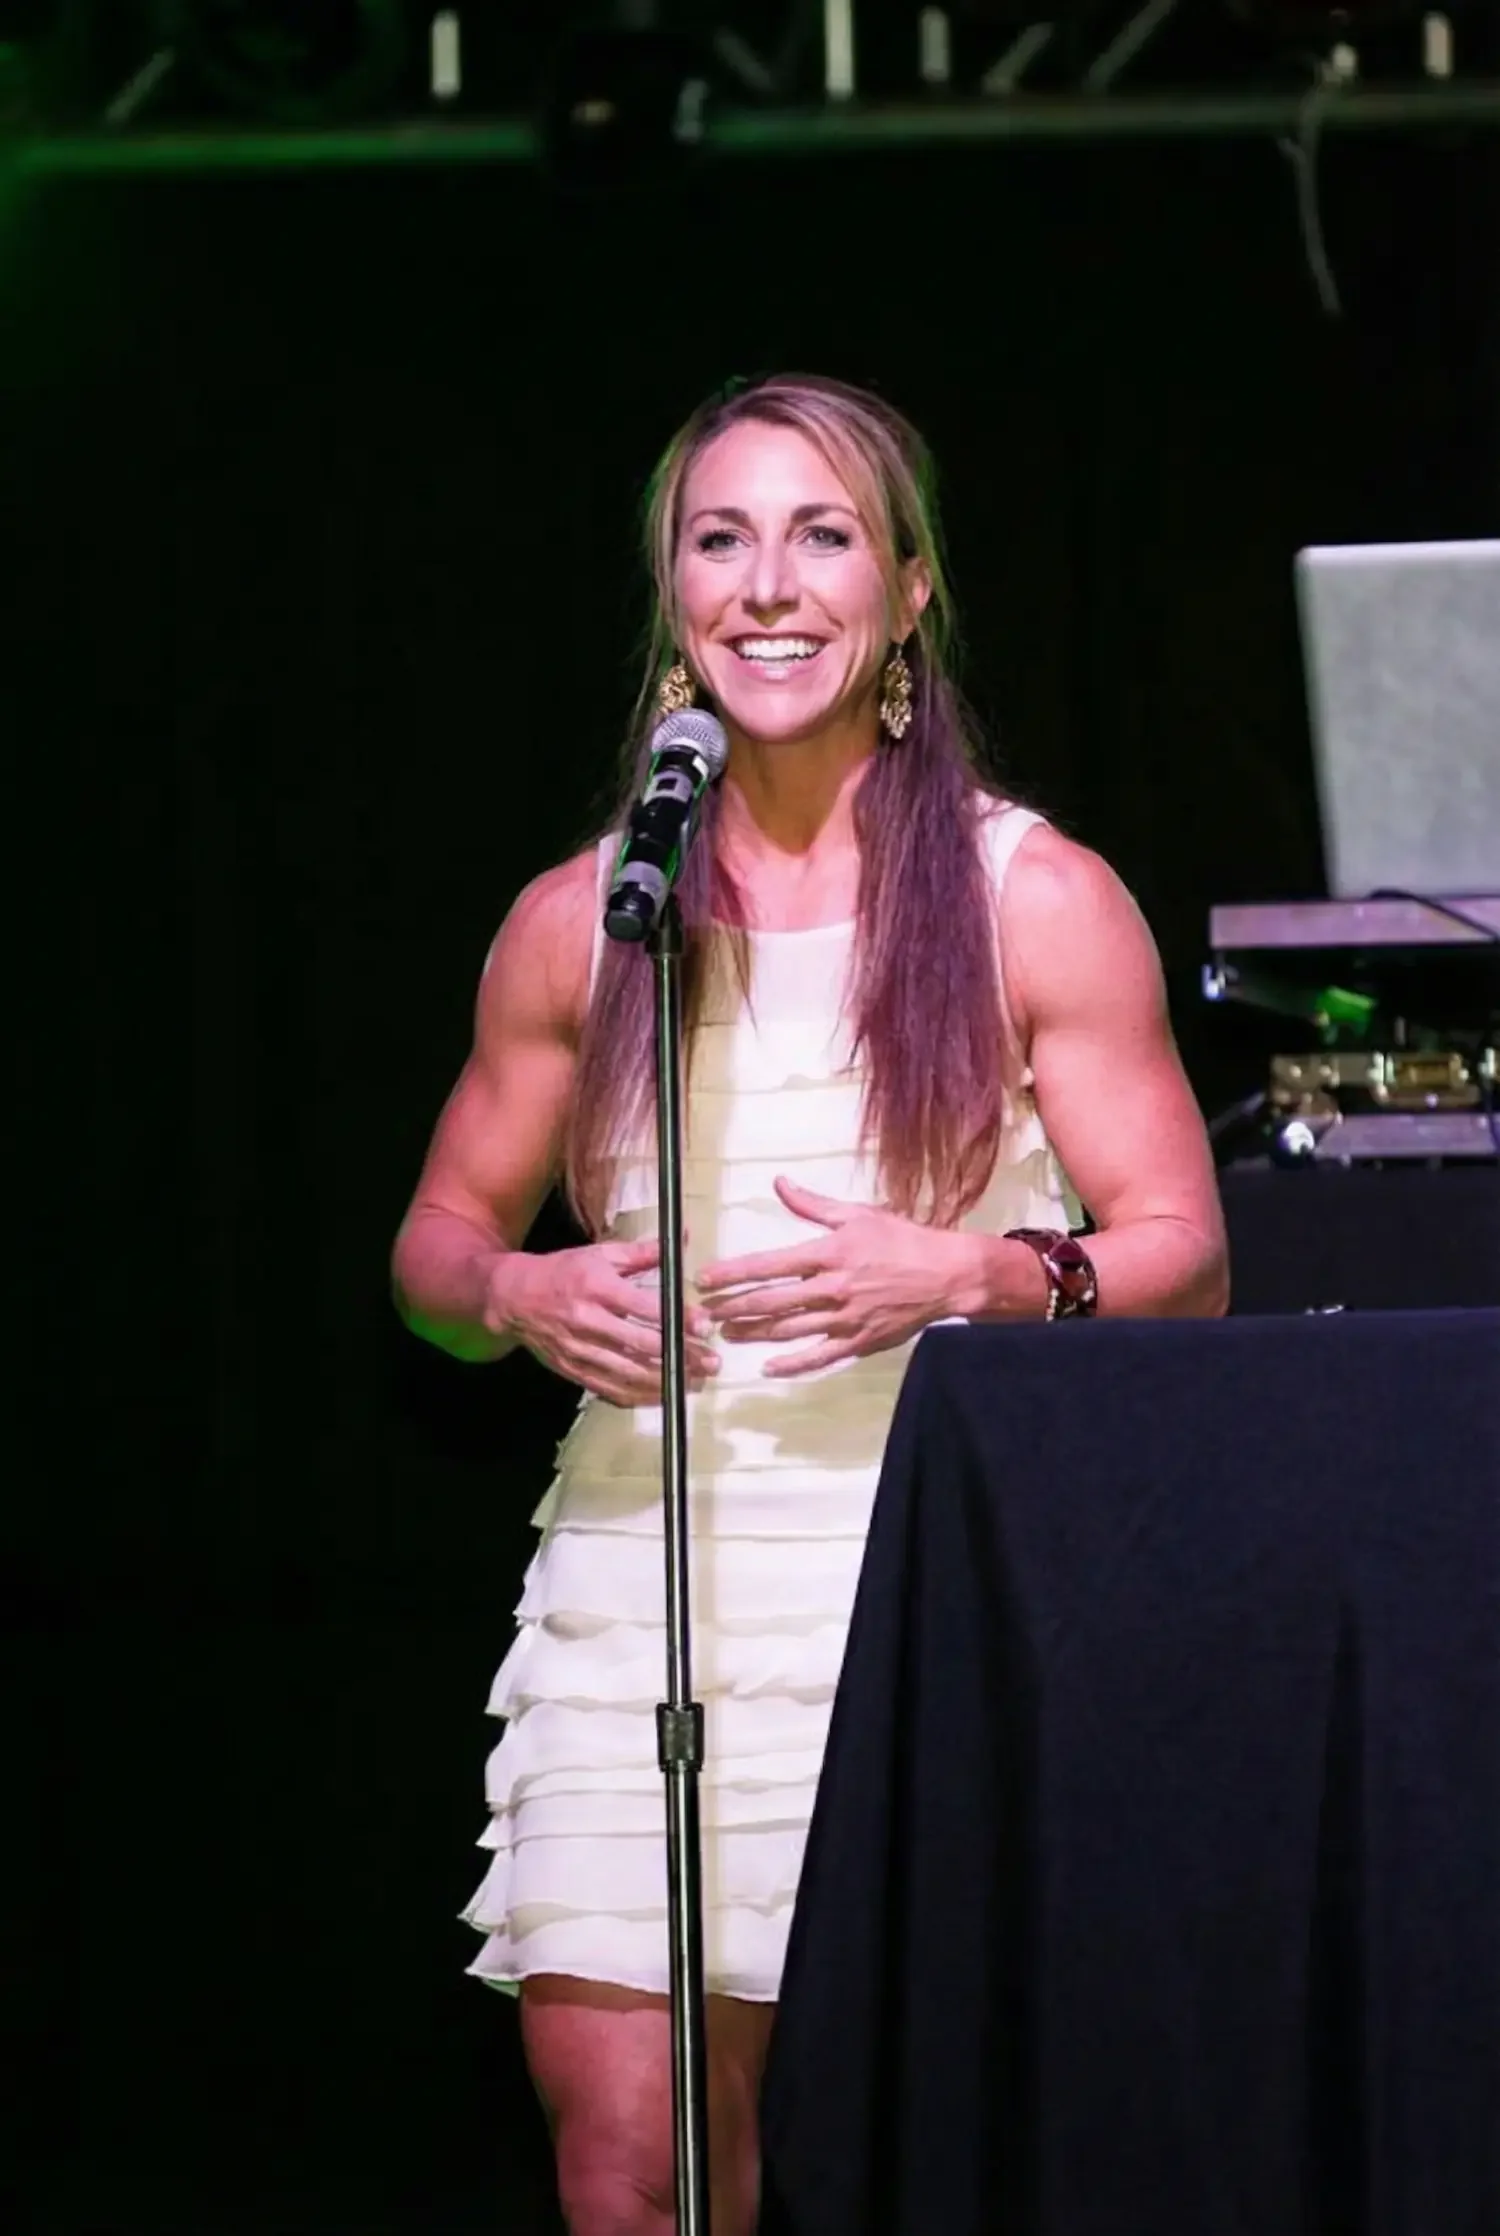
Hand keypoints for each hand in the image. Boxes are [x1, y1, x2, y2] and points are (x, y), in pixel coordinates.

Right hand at [490, 1240, 719, 1406]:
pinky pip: (609, 1389)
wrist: (514, 1298)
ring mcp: (580, 1351)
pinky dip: (638, 1396)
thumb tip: (682, 1238)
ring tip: (695, 1382)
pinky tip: (661, 1396)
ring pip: (629, 1374)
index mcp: (599, 1288)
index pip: (646, 1308)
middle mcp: (589, 1322)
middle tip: (711, 1362)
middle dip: (681, 1356)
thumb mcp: (601, 1254)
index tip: (704, 1327)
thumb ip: (643, 1252)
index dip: (678, 1319)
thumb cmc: (564, 1271)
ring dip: (666, 1382)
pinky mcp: (573, 1371)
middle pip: (642, 1346)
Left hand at [696, 1178, 975, 1377]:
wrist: (946, 1275)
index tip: (705, 1278)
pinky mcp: (858, 1341)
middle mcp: (833, 1288)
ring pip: (789, 1330)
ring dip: (753, 1333)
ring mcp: (845, 1319)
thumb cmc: (901, 1239)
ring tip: (726, 1333)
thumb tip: (778, 1183)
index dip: (734, 1273)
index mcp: (830, 1253)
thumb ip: (813, 1204)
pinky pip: (819, 1357)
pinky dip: (792, 1364)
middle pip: (772, 1301)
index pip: (770, 1264)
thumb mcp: (858, 1214)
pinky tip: (767, 1367)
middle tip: (703, 1312)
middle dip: (734, 1306)